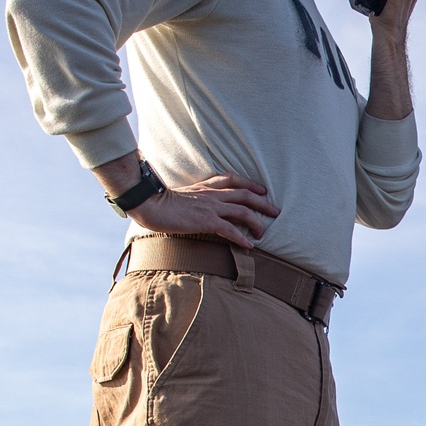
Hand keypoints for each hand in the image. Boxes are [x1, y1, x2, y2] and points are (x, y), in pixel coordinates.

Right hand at [130, 172, 278, 249]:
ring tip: (263, 232)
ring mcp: (210, 206)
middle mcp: (212, 194)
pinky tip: (249, 246)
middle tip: (275, 212)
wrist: (150, 204)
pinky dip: (241, 238)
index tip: (261, 190)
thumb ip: (196, 199)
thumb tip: (200, 208)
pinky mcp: (206, 220)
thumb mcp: (183, 196)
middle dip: (262, 203)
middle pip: (244, 194)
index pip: (232, 179)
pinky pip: (229, 229)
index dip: (250, 184)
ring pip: (242, 211)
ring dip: (256, 222)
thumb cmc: (161, 203)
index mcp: (206, 186)